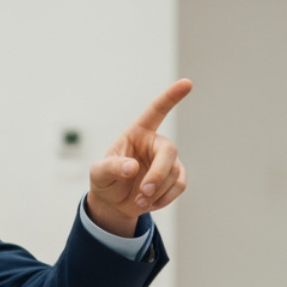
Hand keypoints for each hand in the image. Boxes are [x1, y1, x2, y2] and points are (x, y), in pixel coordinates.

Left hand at [87, 79, 190, 236]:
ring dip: (156, 191)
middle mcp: (155, 143)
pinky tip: (150, 203)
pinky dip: (165, 198)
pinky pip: (179, 186)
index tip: (187, 83)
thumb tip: (133, 168)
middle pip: (169, 151)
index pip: (157, 111)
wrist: (114, 202)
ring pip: (174, 174)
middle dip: (158, 174)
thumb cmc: (106, 180)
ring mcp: (168, 161)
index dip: (171, 97)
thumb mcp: (99, 174)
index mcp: (137, 133)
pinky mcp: (175, 178)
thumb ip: (111, 168)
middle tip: (143, 192)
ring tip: (138, 200)